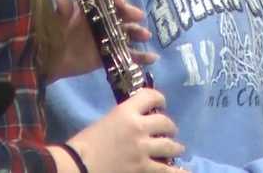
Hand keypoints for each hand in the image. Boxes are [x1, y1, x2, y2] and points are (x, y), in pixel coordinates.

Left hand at [50, 0, 155, 80]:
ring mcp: (107, 38)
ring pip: (127, 32)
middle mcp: (101, 21)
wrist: (47, 62)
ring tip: (145, 35)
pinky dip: (141, 56)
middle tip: (137, 16)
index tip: (121, 1)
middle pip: (121, 13)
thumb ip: (61, 11)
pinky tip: (153, 57)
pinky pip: (128, 55)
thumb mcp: (55, 21)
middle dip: (131, 12)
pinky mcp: (108, 56)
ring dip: (138, 32)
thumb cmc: (51, 36)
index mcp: (90, 8)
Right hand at [62, 88, 183, 172]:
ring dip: (175, 146)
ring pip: (170, 145)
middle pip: (165, 121)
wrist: (78, 165)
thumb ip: (123, 120)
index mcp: (126, 111)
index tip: (162, 103)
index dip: (159, 98)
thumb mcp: (105, 122)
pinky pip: (167, 170)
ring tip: (178, 148)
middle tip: (170, 131)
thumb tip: (135, 123)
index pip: (151, 96)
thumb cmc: (84, 143)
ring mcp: (143, 149)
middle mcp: (139, 127)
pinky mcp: (143, 168)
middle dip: (169, 126)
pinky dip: (177, 171)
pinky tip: (184, 171)